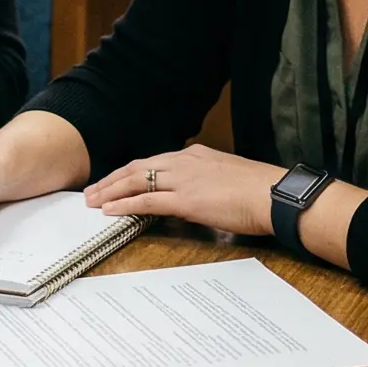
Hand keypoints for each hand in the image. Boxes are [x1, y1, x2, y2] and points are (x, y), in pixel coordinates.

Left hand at [85, 145, 277, 236]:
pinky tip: (110, 210)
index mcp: (195, 155)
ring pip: (136, 182)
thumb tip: (198, 196)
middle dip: (112, 179)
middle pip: (137, 168)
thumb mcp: (228, 177)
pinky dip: (125, 204)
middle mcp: (184, 162)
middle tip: (92, 190)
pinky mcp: (185, 200)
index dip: (130, 172)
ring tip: (92, 201)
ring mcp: (183, 180)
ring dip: (110, 191)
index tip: (115, 179)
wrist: (275, 195)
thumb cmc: (261, 191)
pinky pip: (146, 201)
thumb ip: (207, 182)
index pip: (154, 162)